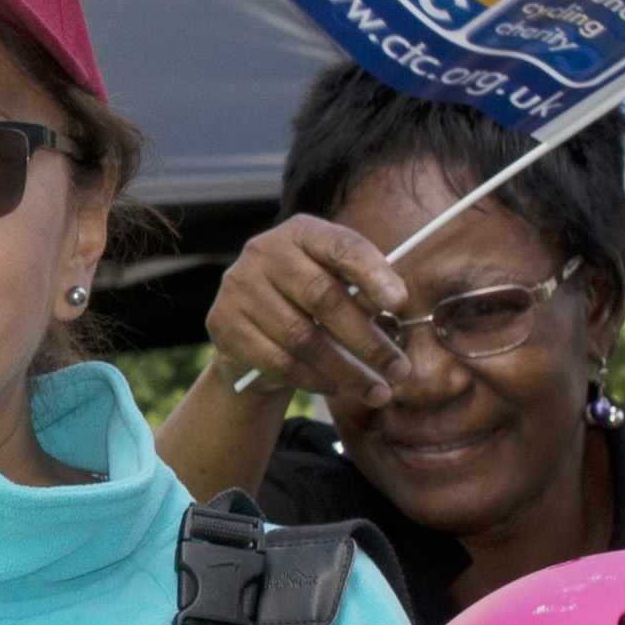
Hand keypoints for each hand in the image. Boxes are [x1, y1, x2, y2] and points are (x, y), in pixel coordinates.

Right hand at [196, 212, 421, 421]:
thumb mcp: (338, 289)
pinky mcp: (224, 323)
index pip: (341, 246)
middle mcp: (265, 251)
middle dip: (366, 340)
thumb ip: (363, 294)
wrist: (250, 332)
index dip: (373, 273)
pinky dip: (312, 379)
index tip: (401, 302)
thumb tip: (394, 304)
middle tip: (399, 370)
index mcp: (301, 232)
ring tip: (377, 392)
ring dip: (346, 370)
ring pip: (302, 338)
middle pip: (322, 297)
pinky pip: (277, 360)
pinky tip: (335, 387)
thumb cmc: (308, 305)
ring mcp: (240, 287)